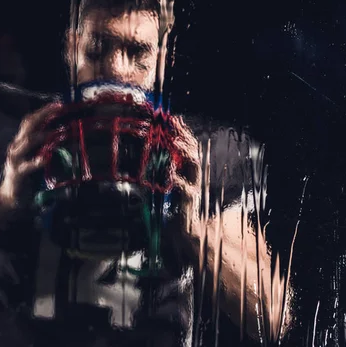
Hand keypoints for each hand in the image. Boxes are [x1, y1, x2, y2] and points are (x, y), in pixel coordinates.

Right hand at [0, 102, 61, 205]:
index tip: (58, 104)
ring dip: (44, 135)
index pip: (30, 121)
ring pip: (27, 141)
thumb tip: (64, 135)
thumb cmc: (27, 177)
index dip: (43, 111)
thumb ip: (45, 147)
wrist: (9, 197)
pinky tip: (45, 159)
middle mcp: (16, 146)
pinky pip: (27, 166)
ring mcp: (15, 160)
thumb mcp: (35, 158)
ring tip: (59, 132)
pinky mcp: (17, 173)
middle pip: (28, 125)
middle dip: (44, 114)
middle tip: (60, 108)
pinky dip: (36, 161)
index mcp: (21, 142)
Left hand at [169, 115, 201, 233]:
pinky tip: (171, 172)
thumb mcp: (167, 183)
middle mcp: (193, 176)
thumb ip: (163, 168)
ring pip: (194, 165)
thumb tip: (151, 153)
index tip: (174, 118)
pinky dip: (178, 179)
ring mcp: (193, 186)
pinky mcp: (189, 199)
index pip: (188, 146)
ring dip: (185, 152)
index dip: (183, 131)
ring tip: (175, 142)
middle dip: (185, 136)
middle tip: (175, 124)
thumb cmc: (174, 205)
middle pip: (194, 151)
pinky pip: (185, 187)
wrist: (184, 228)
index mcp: (188, 170)